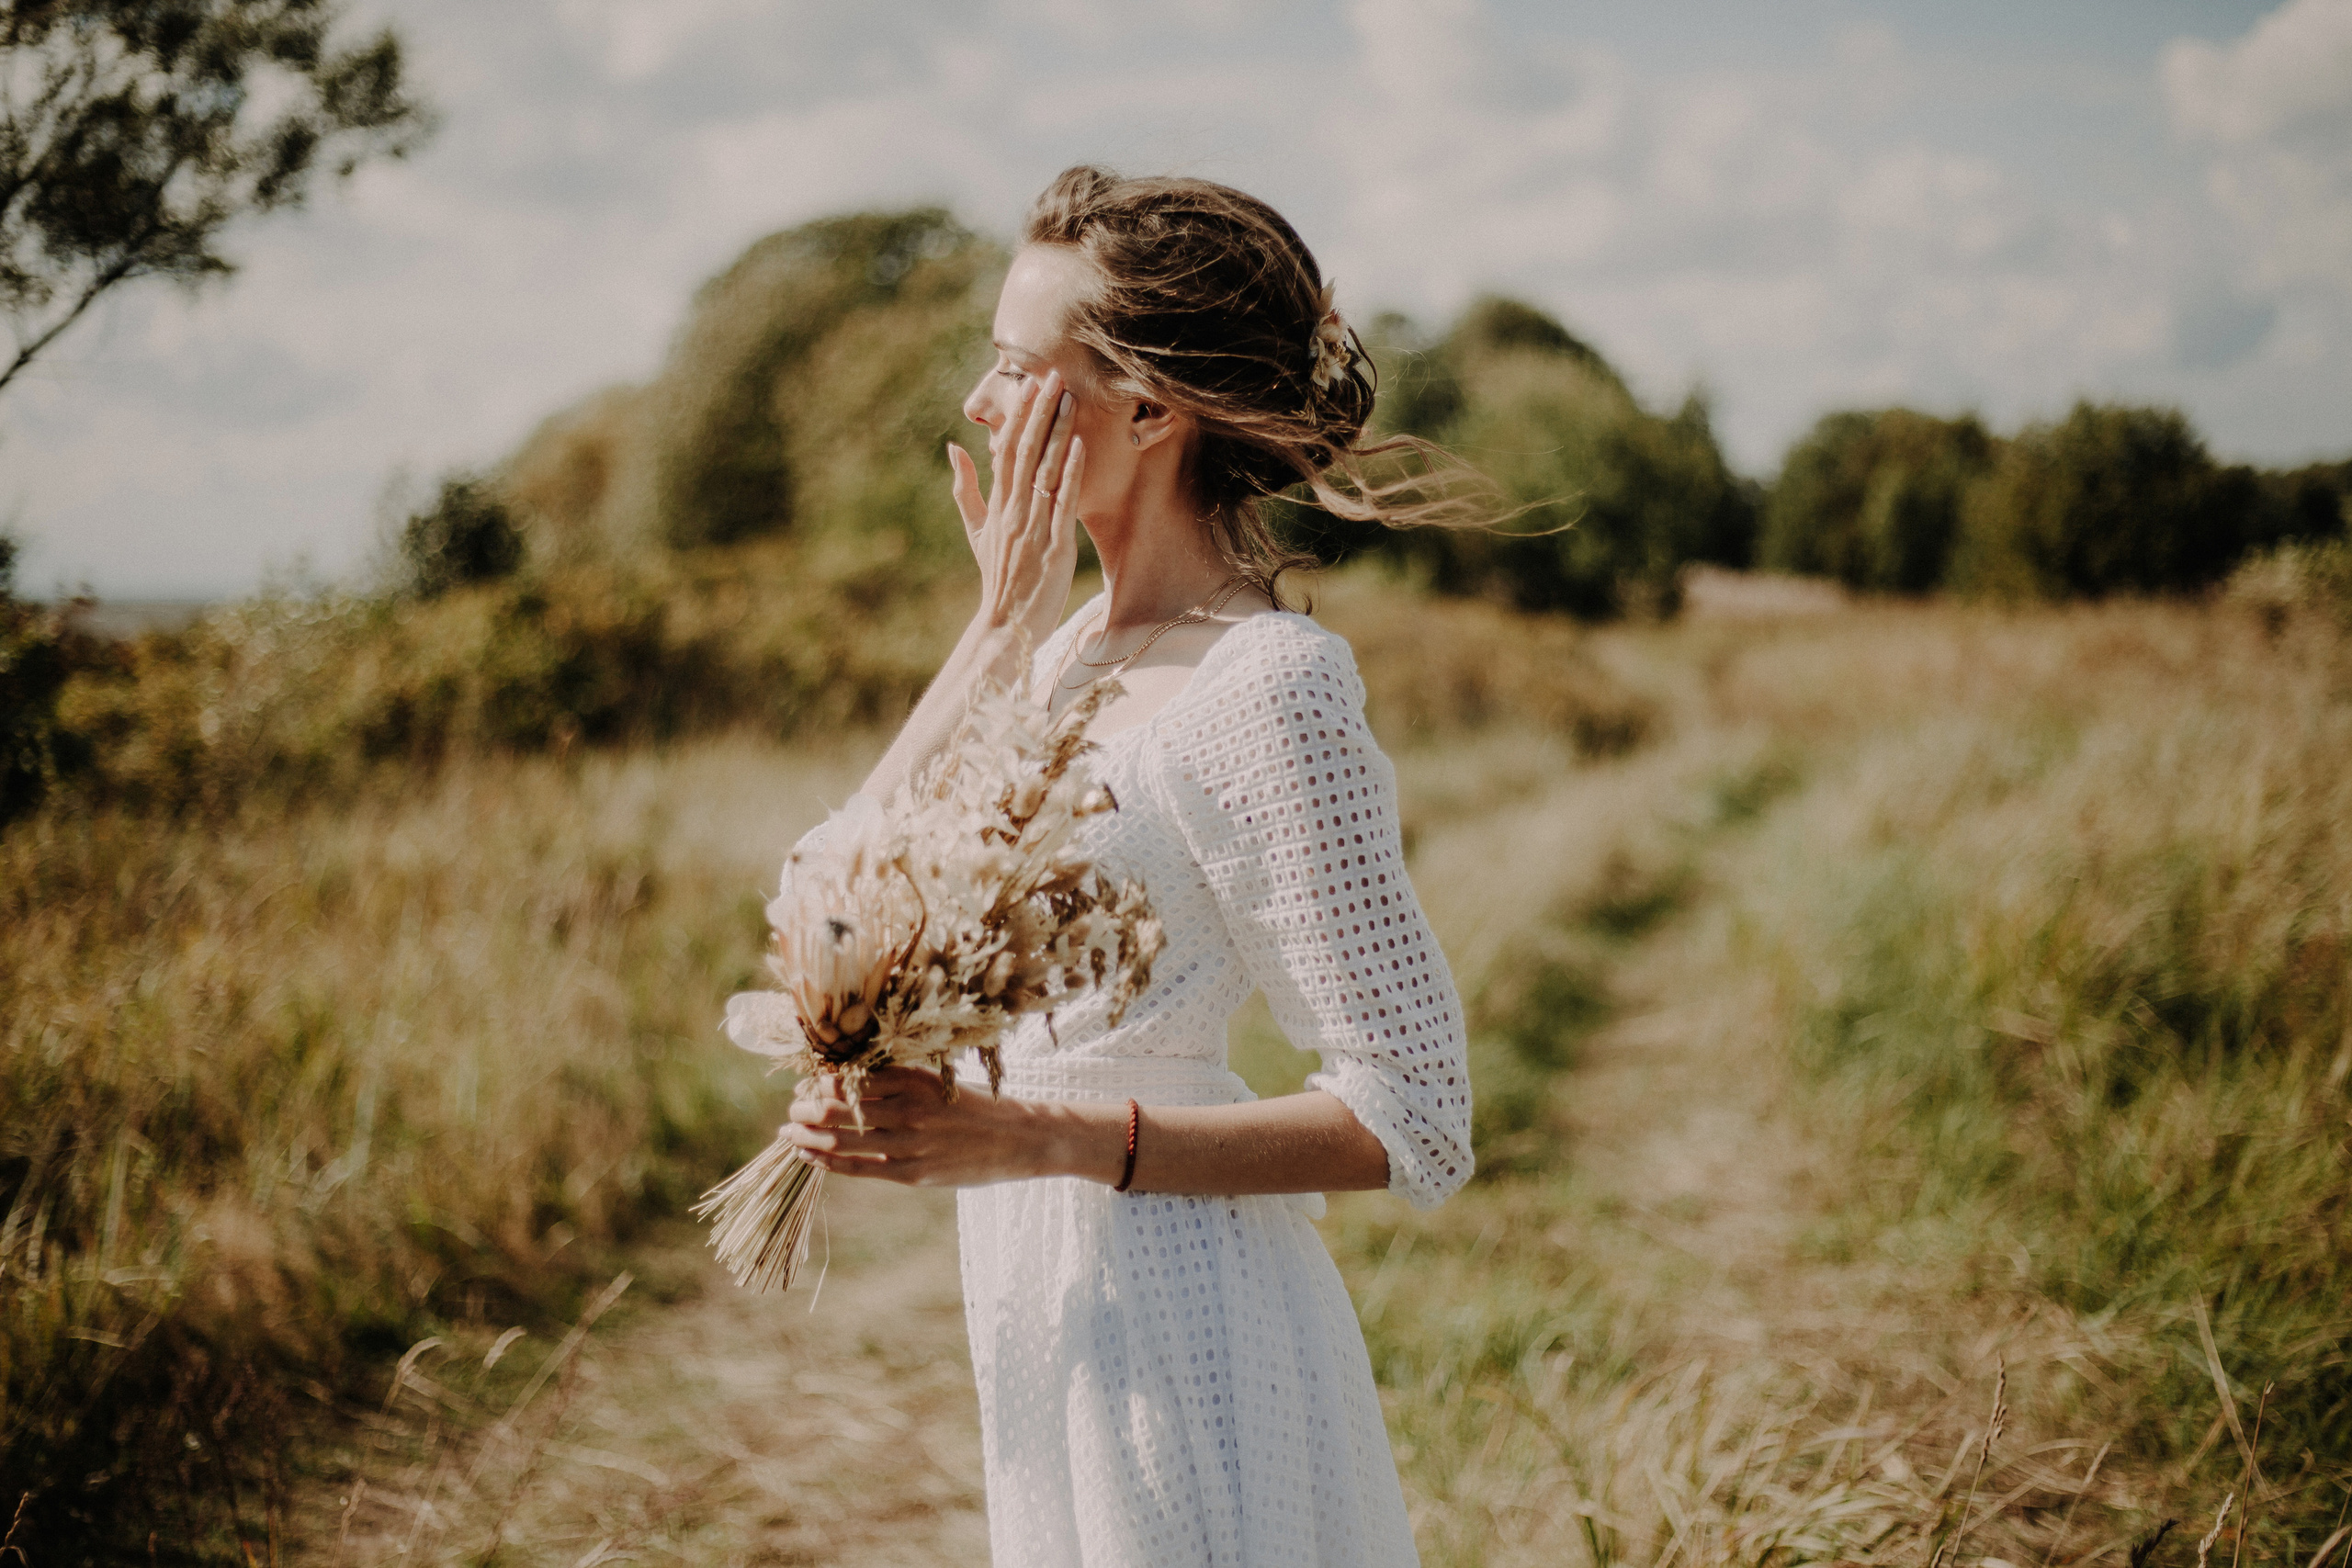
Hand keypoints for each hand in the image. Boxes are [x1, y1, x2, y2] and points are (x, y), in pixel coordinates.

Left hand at [782, 1066, 1095, 1187]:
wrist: (1019, 1139)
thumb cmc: (974, 1107)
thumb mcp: (937, 1082)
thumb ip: (897, 1082)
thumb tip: (843, 1080)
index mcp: (915, 1079)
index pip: (851, 1076)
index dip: (821, 1080)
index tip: (808, 1082)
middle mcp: (909, 1108)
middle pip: (838, 1106)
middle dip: (806, 1107)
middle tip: (793, 1108)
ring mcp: (910, 1143)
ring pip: (842, 1138)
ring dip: (808, 1134)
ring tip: (789, 1132)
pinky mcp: (913, 1173)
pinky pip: (859, 1167)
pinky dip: (828, 1160)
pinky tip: (810, 1154)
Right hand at [950, 368, 1084, 654]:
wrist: (1007, 623)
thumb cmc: (997, 576)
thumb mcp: (976, 531)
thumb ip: (966, 488)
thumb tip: (955, 447)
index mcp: (998, 505)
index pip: (1005, 449)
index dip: (1018, 415)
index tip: (1030, 384)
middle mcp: (1014, 510)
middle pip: (1025, 451)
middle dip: (1039, 411)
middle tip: (1052, 375)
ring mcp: (1034, 527)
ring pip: (1045, 469)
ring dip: (1057, 431)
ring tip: (1069, 397)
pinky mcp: (1055, 547)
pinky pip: (1063, 503)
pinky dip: (1070, 473)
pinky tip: (1078, 445)